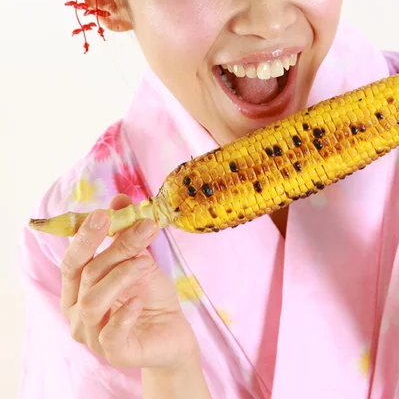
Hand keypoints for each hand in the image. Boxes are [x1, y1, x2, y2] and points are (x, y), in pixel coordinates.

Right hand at [60, 194, 198, 369]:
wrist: (173, 331)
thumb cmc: (149, 295)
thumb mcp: (139, 258)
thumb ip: (126, 233)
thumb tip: (119, 198)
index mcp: (77, 289)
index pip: (72, 260)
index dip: (85, 236)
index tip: (103, 213)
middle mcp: (77, 312)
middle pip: (85, 274)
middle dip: (109, 246)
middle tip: (132, 225)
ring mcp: (92, 335)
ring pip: (94, 300)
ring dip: (121, 275)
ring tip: (145, 262)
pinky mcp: (112, 353)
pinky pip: (110, 334)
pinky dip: (124, 314)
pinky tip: (139, 301)